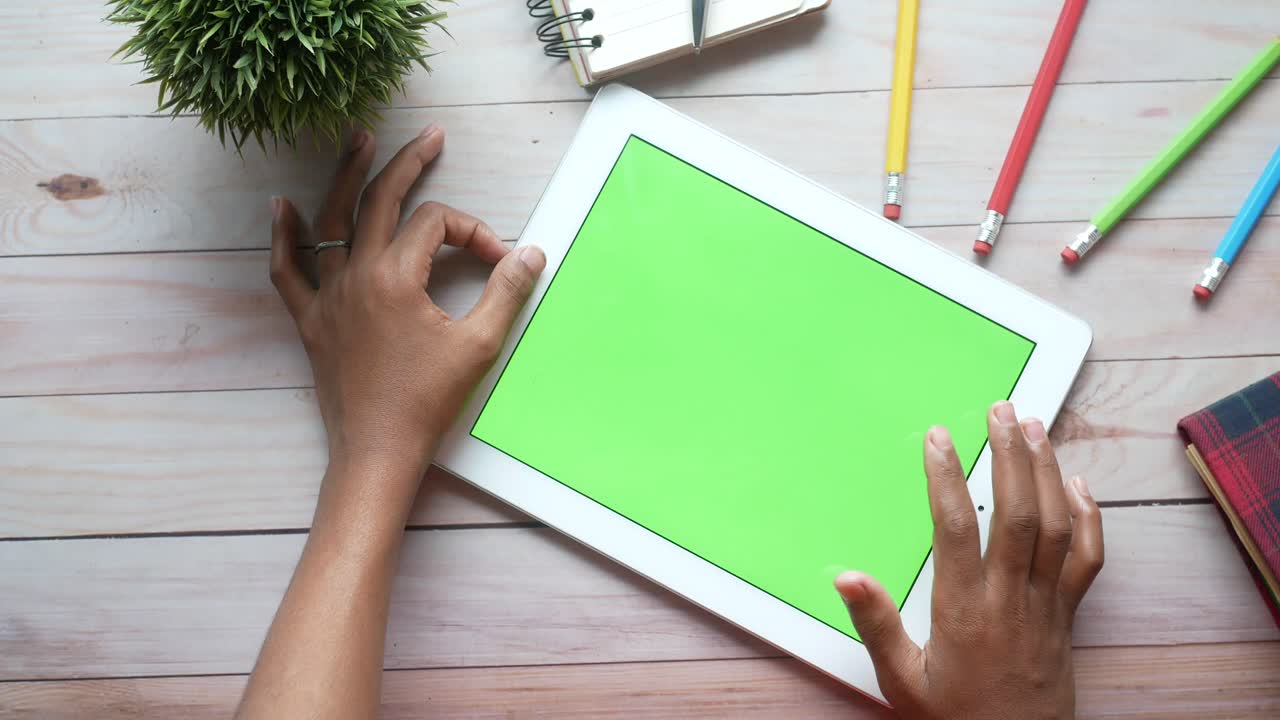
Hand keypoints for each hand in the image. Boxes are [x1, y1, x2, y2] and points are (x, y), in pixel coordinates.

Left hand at [268, 126, 545, 494]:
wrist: (377, 451)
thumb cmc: (427, 401)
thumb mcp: (478, 344)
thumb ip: (506, 292)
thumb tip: (532, 252)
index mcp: (395, 277)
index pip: (435, 224)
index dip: (472, 231)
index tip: (498, 261)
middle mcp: (354, 276)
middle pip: (380, 201)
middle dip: (408, 164)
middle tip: (431, 138)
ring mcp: (327, 296)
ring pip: (330, 222)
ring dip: (346, 177)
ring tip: (358, 140)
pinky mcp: (311, 320)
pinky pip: (287, 271)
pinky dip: (284, 237)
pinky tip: (280, 207)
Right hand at [835, 401, 1103, 719]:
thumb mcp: (900, 680)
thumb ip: (876, 624)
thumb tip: (847, 576)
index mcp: (962, 610)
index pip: (956, 528)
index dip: (947, 476)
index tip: (938, 436)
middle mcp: (1008, 600)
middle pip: (1016, 513)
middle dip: (1009, 455)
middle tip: (1000, 409)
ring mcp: (1044, 606)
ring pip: (1055, 527)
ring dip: (1046, 471)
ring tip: (1034, 426)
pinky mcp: (1067, 617)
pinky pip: (1088, 560)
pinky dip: (1088, 518)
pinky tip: (1076, 484)